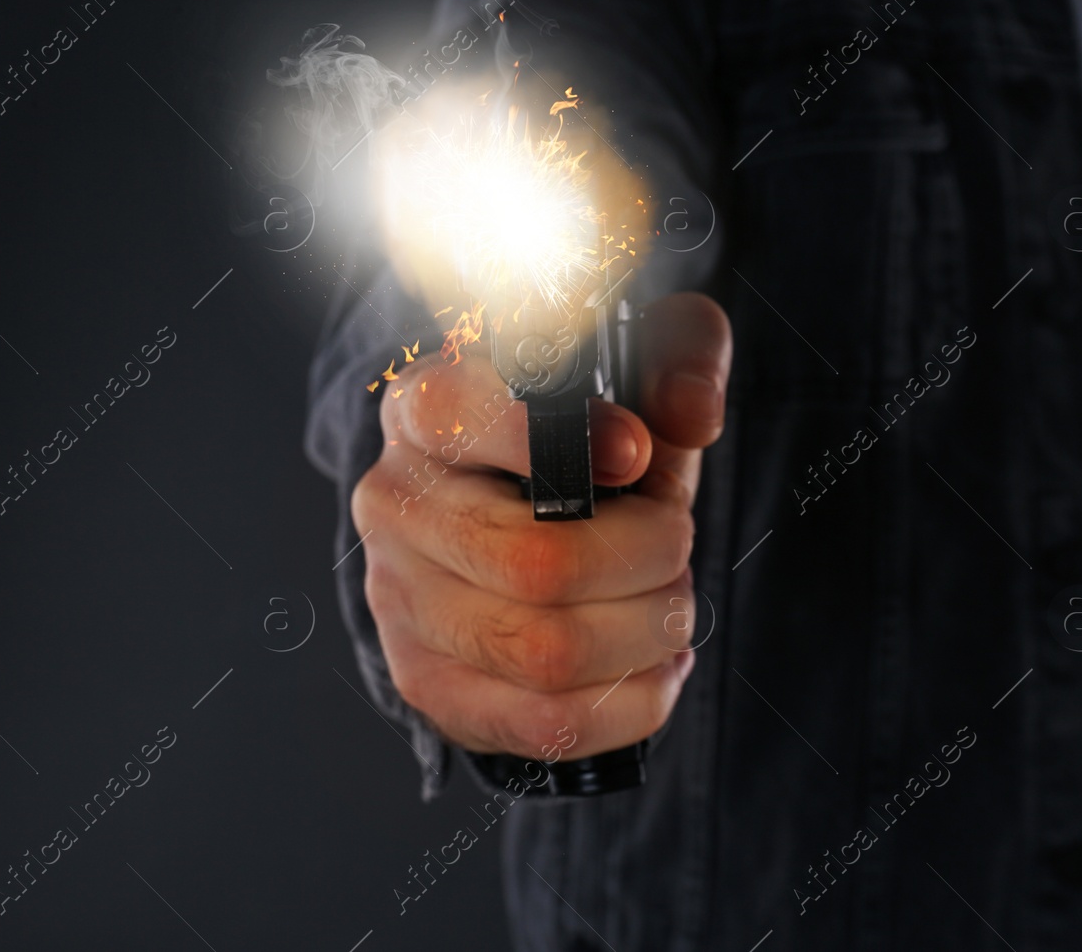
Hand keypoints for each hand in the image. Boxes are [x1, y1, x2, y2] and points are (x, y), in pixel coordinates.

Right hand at [349, 293, 731, 760]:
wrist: (521, 514)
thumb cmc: (584, 434)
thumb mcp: (637, 366)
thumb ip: (678, 357)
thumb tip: (689, 414)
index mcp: (424, 408)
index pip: (457, 417)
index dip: (554, 442)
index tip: (636, 452)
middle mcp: (392, 504)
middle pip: (532, 563)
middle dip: (646, 560)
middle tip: (677, 541)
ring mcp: (398, 601)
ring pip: (544, 653)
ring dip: (646, 633)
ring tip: (670, 601)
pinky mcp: (426, 682)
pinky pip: (540, 723)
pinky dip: (630, 702)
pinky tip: (656, 664)